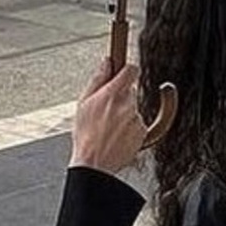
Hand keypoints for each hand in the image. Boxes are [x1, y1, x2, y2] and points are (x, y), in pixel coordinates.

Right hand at [69, 59, 146, 174]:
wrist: (94, 163)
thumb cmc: (86, 136)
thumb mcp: (83, 103)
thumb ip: (98, 79)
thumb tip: (107, 62)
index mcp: (112, 94)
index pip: (131, 70)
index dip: (128, 70)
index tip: (126, 71)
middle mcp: (127, 105)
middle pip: (130, 92)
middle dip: (120, 98)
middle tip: (105, 111)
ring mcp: (136, 119)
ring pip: (133, 109)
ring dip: (124, 115)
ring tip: (108, 128)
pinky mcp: (142, 132)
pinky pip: (138, 124)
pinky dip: (129, 128)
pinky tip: (116, 136)